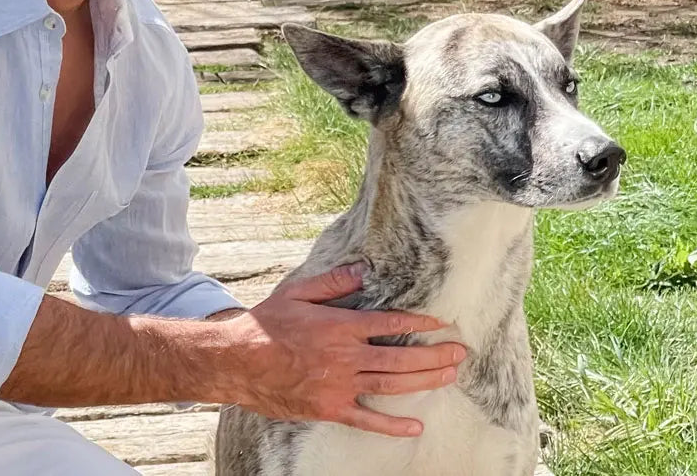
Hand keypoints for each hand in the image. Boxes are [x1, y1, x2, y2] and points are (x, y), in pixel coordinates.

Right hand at [212, 263, 465, 436]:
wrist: (237, 361)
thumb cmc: (266, 324)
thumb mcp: (297, 292)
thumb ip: (332, 282)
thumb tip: (363, 270)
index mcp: (339, 326)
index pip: (389, 322)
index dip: (419, 321)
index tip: (440, 322)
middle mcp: (344, 356)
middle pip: (400, 357)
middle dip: (434, 354)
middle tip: (459, 352)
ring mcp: (338, 385)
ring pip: (391, 385)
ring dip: (425, 380)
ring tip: (450, 376)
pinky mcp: (329, 408)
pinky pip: (366, 420)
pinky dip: (392, 425)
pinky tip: (415, 425)